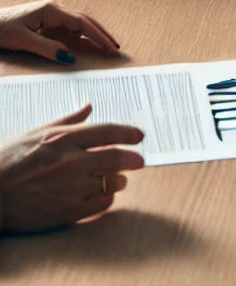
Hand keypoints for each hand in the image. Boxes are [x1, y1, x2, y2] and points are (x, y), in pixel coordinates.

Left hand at [0, 0, 119, 62]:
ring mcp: (50, 16)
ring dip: (92, 36)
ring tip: (105, 48)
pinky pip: (66, 31)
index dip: (99, 36)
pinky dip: (78, 39)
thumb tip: (70, 58)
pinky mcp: (44, 23)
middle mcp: (54, 10)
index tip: (110, 48)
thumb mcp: (22, 41)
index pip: (82, 23)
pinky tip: (84, 46)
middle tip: (115, 48)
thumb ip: (47, 48)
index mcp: (51, 10)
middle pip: (85, 21)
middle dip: (101, 34)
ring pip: (77, 26)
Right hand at [0, 104, 144, 231]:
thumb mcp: (38, 133)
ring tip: (118, 179)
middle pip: (116, 157)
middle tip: (139, 160)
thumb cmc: (11, 160)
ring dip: (119, 180)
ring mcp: (70, 187)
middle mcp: (71, 161)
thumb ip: (69, 120)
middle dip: (132, 159)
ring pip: (111, 182)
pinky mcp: (66, 211)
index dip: (128, 133)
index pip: (108, 131)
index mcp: (64, 138)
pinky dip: (106, 199)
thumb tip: (90, 107)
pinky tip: (102, 195)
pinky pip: (100, 204)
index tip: (140, 136)